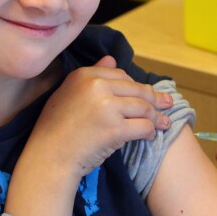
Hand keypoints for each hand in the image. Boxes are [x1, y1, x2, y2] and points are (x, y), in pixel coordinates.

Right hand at [27, 55, 172, 180]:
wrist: (48, 157)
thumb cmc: (57, 129)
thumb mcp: (69, 94)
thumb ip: (93, 74)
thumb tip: (112, 58)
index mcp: (85, 75)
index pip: (121, 75)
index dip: (136, 86)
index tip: (146, 94)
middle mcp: (96, 86)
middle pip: (137, 89)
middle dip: (155, 99)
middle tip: (167, 105)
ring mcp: (107, 106)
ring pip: (144, 107)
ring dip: (156, 117)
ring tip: (164, 123)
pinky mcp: (115, 128)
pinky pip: (143, 126)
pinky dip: (150, 132)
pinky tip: (150, 135)